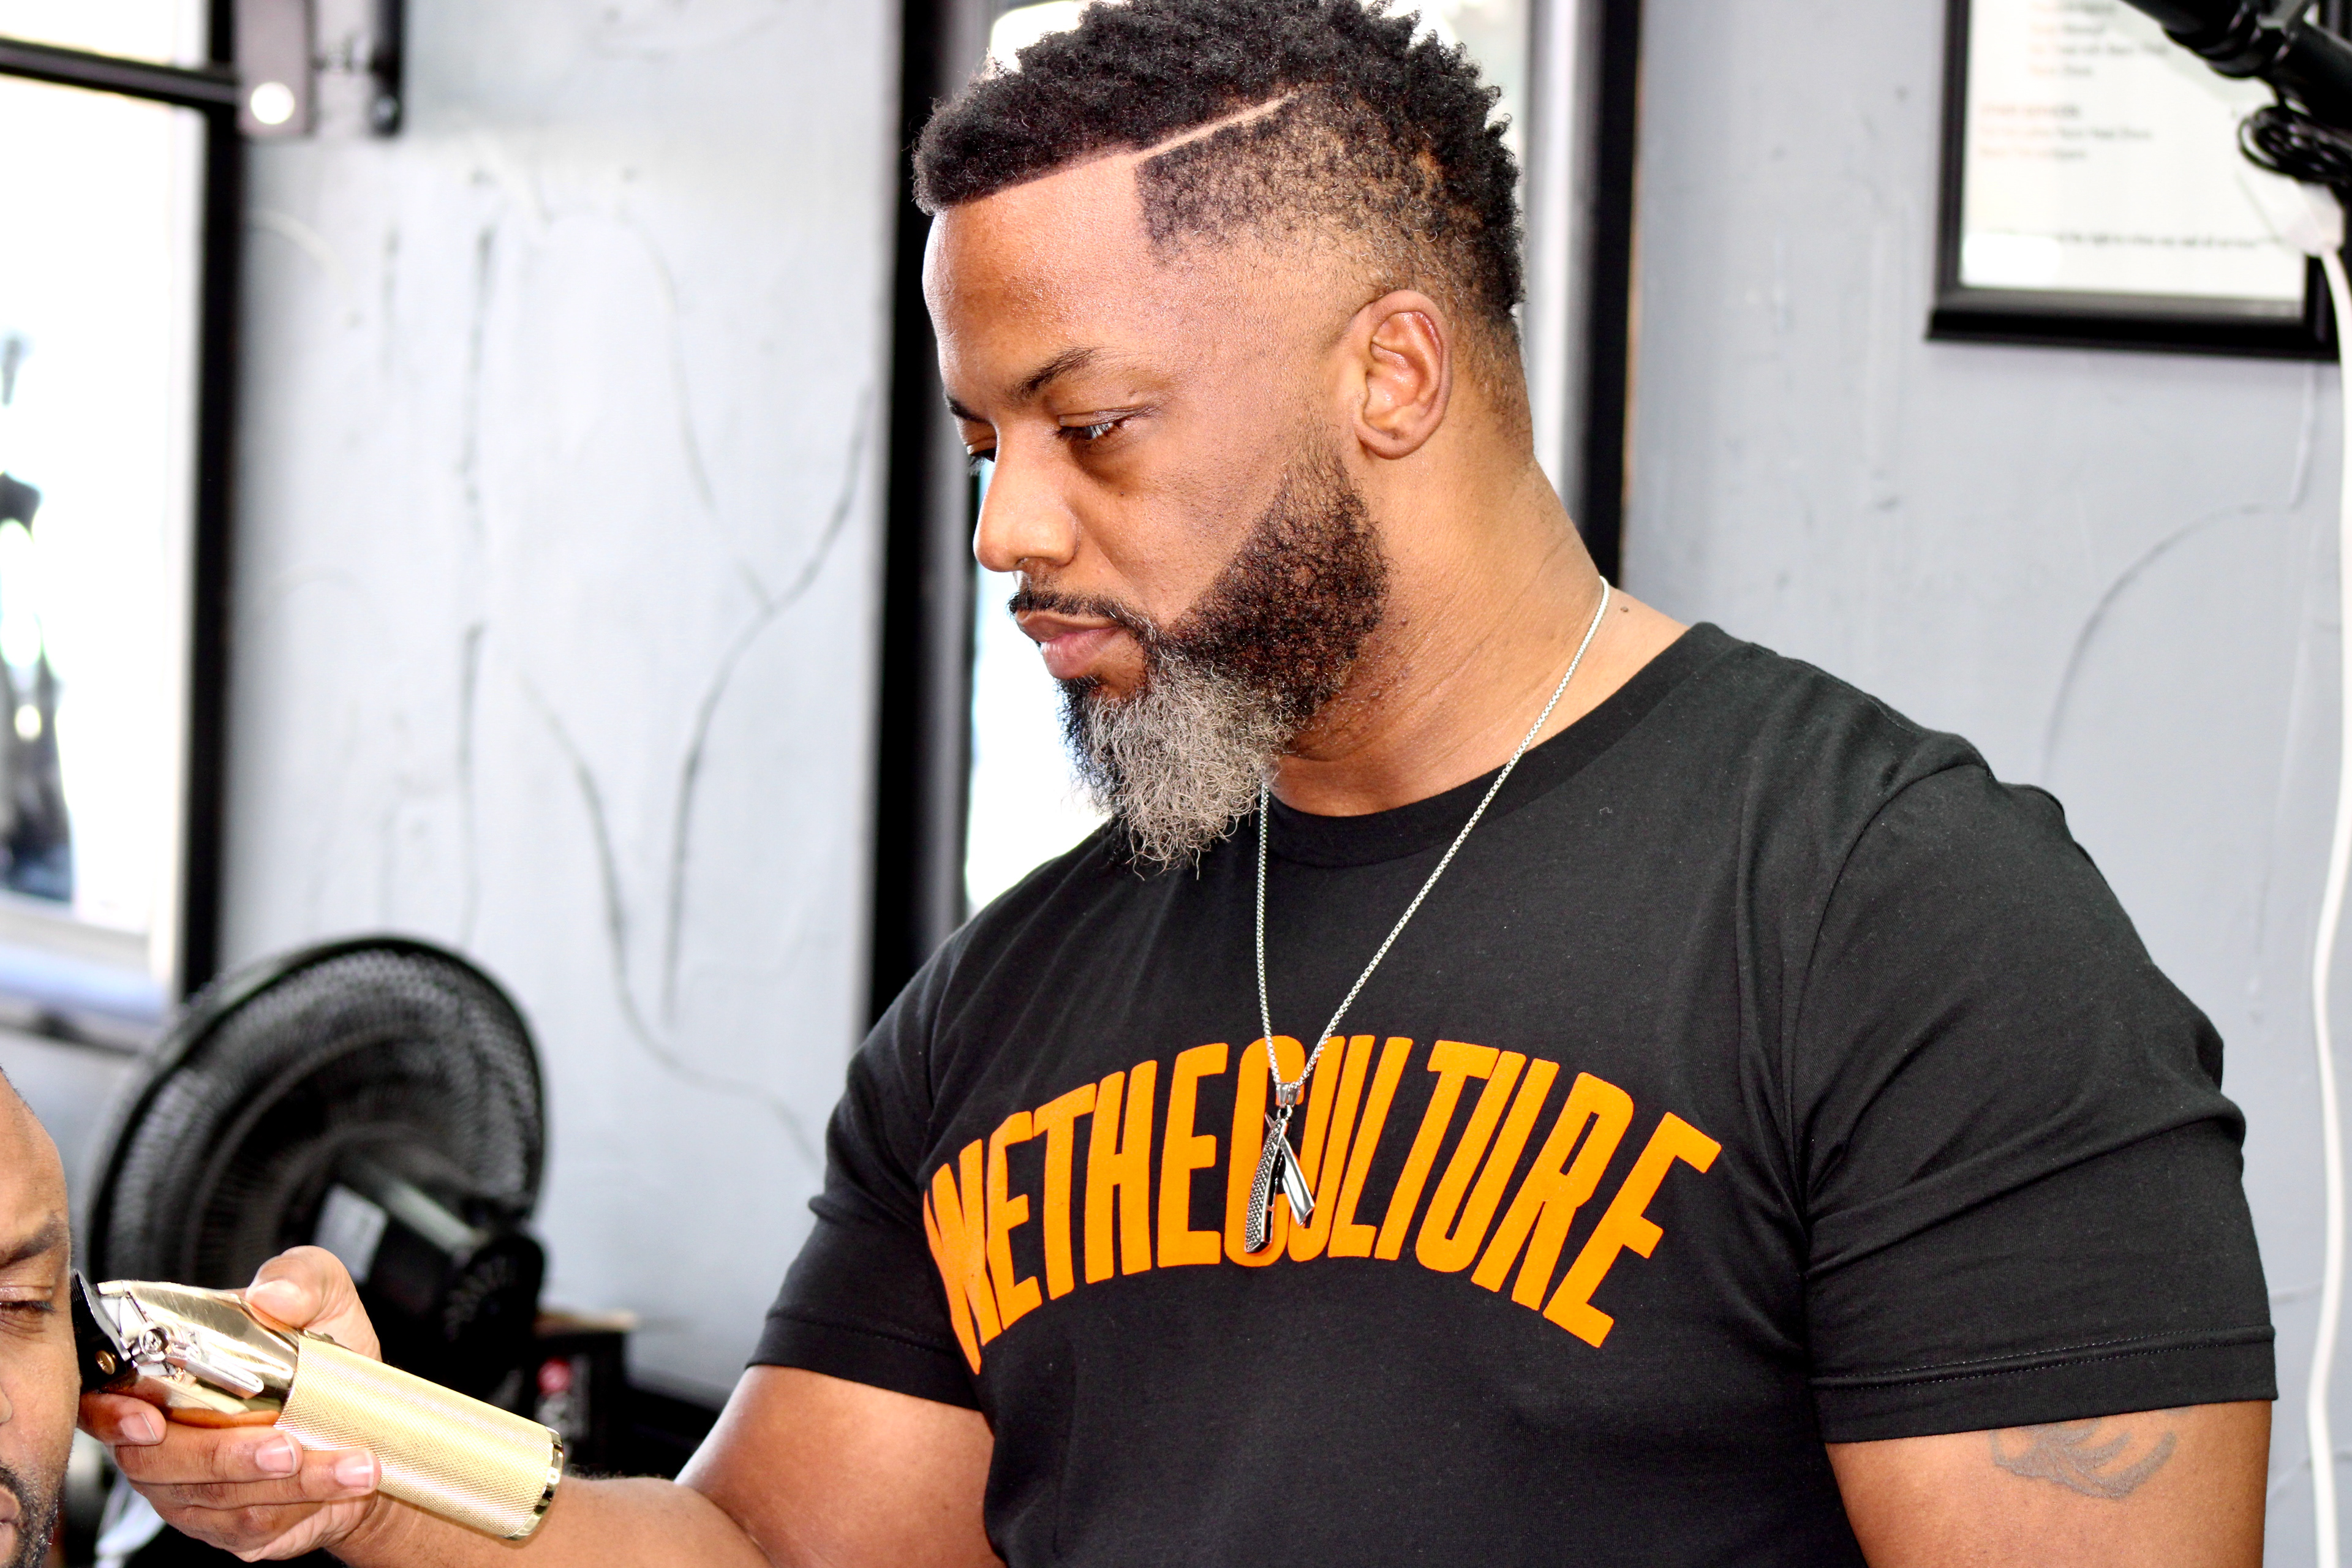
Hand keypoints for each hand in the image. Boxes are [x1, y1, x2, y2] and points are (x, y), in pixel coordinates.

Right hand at [79, 1247, 387, 1560]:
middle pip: (160, 1461)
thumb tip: (272, 1293)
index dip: (110, 1416)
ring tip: (350, 1462)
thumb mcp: (326, 1298)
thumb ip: (300, 1278)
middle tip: (288, 1445)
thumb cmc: (329, 1358)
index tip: (147, 1422)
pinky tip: (345, 1480)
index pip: (103, 1401)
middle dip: (225, 1455)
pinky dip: (304, 1502)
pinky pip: (251, 1525)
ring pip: (218, 1496)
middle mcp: (167, 1439)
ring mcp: (192, 1490)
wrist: (369, 1423)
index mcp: (167, 1378)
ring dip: (291, 1482)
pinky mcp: (229, 1527)